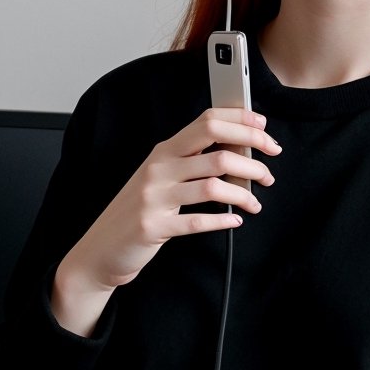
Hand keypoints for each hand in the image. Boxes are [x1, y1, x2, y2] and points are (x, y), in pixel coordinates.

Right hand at [52, 108, 279, 335]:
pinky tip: (235, 221)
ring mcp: (155, 197)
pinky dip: (223, 221)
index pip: (207, 122)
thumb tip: (236, 149)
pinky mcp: (154, 226)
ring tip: (254, 202)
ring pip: (213, 185)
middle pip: (217, 150)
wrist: (101, 248)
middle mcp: (158, 169)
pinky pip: (198, 221)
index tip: (264, 130)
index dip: (241, 121)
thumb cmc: (137, 211)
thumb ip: (190, 161)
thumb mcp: (159, 177)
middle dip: (252, 158)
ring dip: (244, 194)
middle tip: (268, 172)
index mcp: (163, 151)